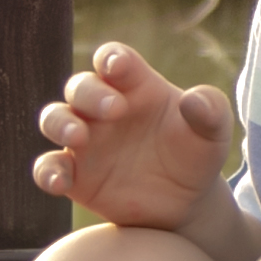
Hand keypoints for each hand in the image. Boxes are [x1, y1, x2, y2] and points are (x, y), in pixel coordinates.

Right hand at [34, 43, 233, 230]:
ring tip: (78, 136)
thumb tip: (193, 99)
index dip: (111, 59)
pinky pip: (48, 167)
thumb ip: (210, 110)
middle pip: (80, 86)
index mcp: (134, 86)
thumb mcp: (214, 133)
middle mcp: (102, 108)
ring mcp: (85, 141)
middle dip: (89, 93)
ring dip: (59, 123)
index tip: (116, 67)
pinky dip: (47, 172)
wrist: (186, 202)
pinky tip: (60, 182)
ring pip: (54, 119)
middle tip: (113, 110)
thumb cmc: (197, 154)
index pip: (113, 59)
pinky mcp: (75, 175)